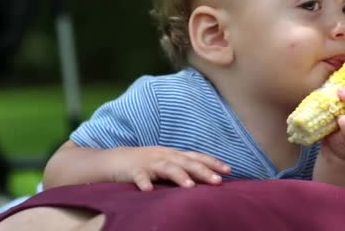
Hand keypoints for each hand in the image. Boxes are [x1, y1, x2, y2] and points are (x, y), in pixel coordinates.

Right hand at [107, 146, 230, 190]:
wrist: (115, 160)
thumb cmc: (146, 164)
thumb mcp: (167, 164)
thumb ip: (184, 169)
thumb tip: (208, 179)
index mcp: (174, 154)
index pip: (196, 157)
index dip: (212, 162)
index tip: (229, 171)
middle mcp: (164, 156)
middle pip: (186, 162)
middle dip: (203, 171)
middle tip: (218, 181)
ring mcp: (149, 162)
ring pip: (167, 168)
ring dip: (179, 176)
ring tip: (190, 186)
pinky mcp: (133, 170)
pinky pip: (139, 176)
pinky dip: (144, 182)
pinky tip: (149, 190)